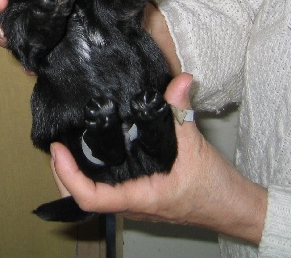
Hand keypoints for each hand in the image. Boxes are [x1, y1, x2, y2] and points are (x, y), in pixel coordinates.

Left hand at [48, 73, 266, 244]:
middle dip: (64, 175)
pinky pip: (108, 189)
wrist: (234, 209)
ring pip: (94, 195)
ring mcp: (135, 202)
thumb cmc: (215, 188)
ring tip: (67, 146)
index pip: (92, 197)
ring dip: (76, 175)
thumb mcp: (196, 145)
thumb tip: (178, 80)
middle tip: (56, 145)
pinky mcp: (140, 196)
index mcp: (140, 197)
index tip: (58, 151)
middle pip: (83, 199)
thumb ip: (181, 112)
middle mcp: (132, 204)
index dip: (69, 176)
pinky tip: (93, 151)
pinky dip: (94, 173)